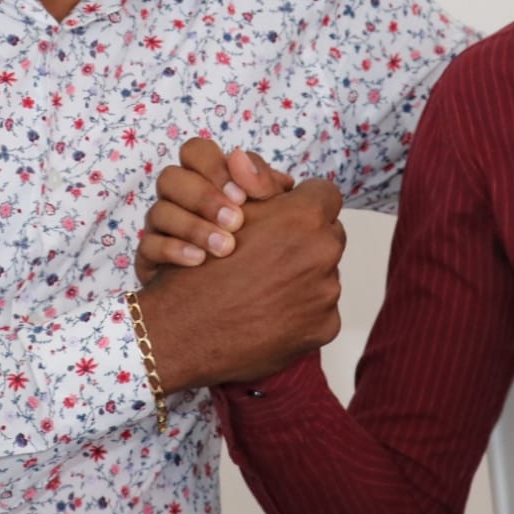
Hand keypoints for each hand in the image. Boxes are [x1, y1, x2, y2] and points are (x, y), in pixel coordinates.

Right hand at [134, 178, 345, 390]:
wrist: (184, 334)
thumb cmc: (201, 270)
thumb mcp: (227, 215)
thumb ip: (260, 188)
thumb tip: (283, 178)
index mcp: (304, 217)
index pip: (325, 194)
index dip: (303, 203)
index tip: (287, 216)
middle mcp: (323, 252)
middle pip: (328, 235)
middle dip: (305, 240)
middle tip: (271, 253)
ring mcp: (326, 293)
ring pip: (324, 273)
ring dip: (302, 276)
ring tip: (265, 287)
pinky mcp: (324, 327)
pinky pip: (319, 310)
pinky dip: (300, 310)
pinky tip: (269, 312)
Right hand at [137, 139, 292, 281]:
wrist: (246, 285)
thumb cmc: (260, 237)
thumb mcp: (272, 210)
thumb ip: (262, 183)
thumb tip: (239, 158)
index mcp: (205, 176)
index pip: (195, 151)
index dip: (213, 166)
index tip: (241, 195)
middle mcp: (177, 195)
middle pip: (171, 177)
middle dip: (203, 198)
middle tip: (235, 221)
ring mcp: (160, 224)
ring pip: (159, 211)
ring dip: (193, 227)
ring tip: (224, 247)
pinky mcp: (150, 255)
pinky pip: (149, 246)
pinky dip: (174, 250)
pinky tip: (199, 261)